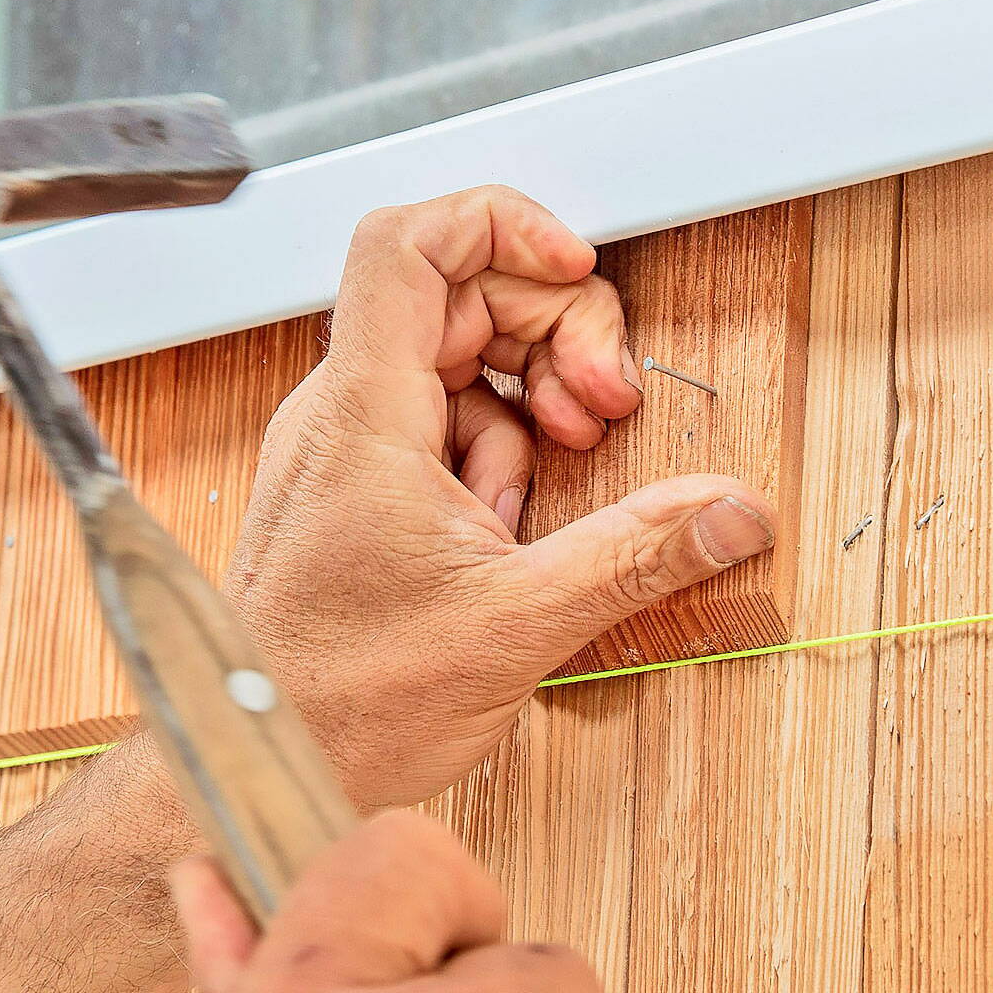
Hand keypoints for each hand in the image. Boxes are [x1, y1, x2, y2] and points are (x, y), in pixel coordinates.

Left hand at [227, 185, 774, 810]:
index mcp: (364, 415)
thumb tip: (728, 512)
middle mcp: (341, 416)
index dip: (504, 225)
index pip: (412, 245)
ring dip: (525, 410)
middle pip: (458, 300)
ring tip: (548, 490)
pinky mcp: (354, 494)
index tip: (575, 266)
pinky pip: (437, 433)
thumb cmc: (343, 703)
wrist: (264, 767)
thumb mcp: (517, 623)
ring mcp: (344, 453)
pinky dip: (492, 461)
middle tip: (603, 407)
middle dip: (550, 336)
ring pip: (455, 369)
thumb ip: (634, 553)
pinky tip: (503, 532)